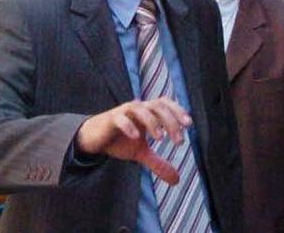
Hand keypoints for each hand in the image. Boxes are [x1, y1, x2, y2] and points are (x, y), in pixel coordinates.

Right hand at [76, 99, 192, 183]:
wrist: (94, 139)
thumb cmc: (119, 140)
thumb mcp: (141, 153)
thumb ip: (158, 162)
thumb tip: (176, 180)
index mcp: (147, 113)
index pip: (165, 104)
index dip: (177, 111)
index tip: (189, 125)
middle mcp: (137, 109)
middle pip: (157, 106)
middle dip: (170, 121)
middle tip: (179, 141)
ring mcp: (123, 113)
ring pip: (140, 108)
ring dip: (152, 121)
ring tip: (160, 138)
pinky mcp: (110, 120)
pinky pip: (120, 118)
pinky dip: (129, 125)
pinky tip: (136, 137)